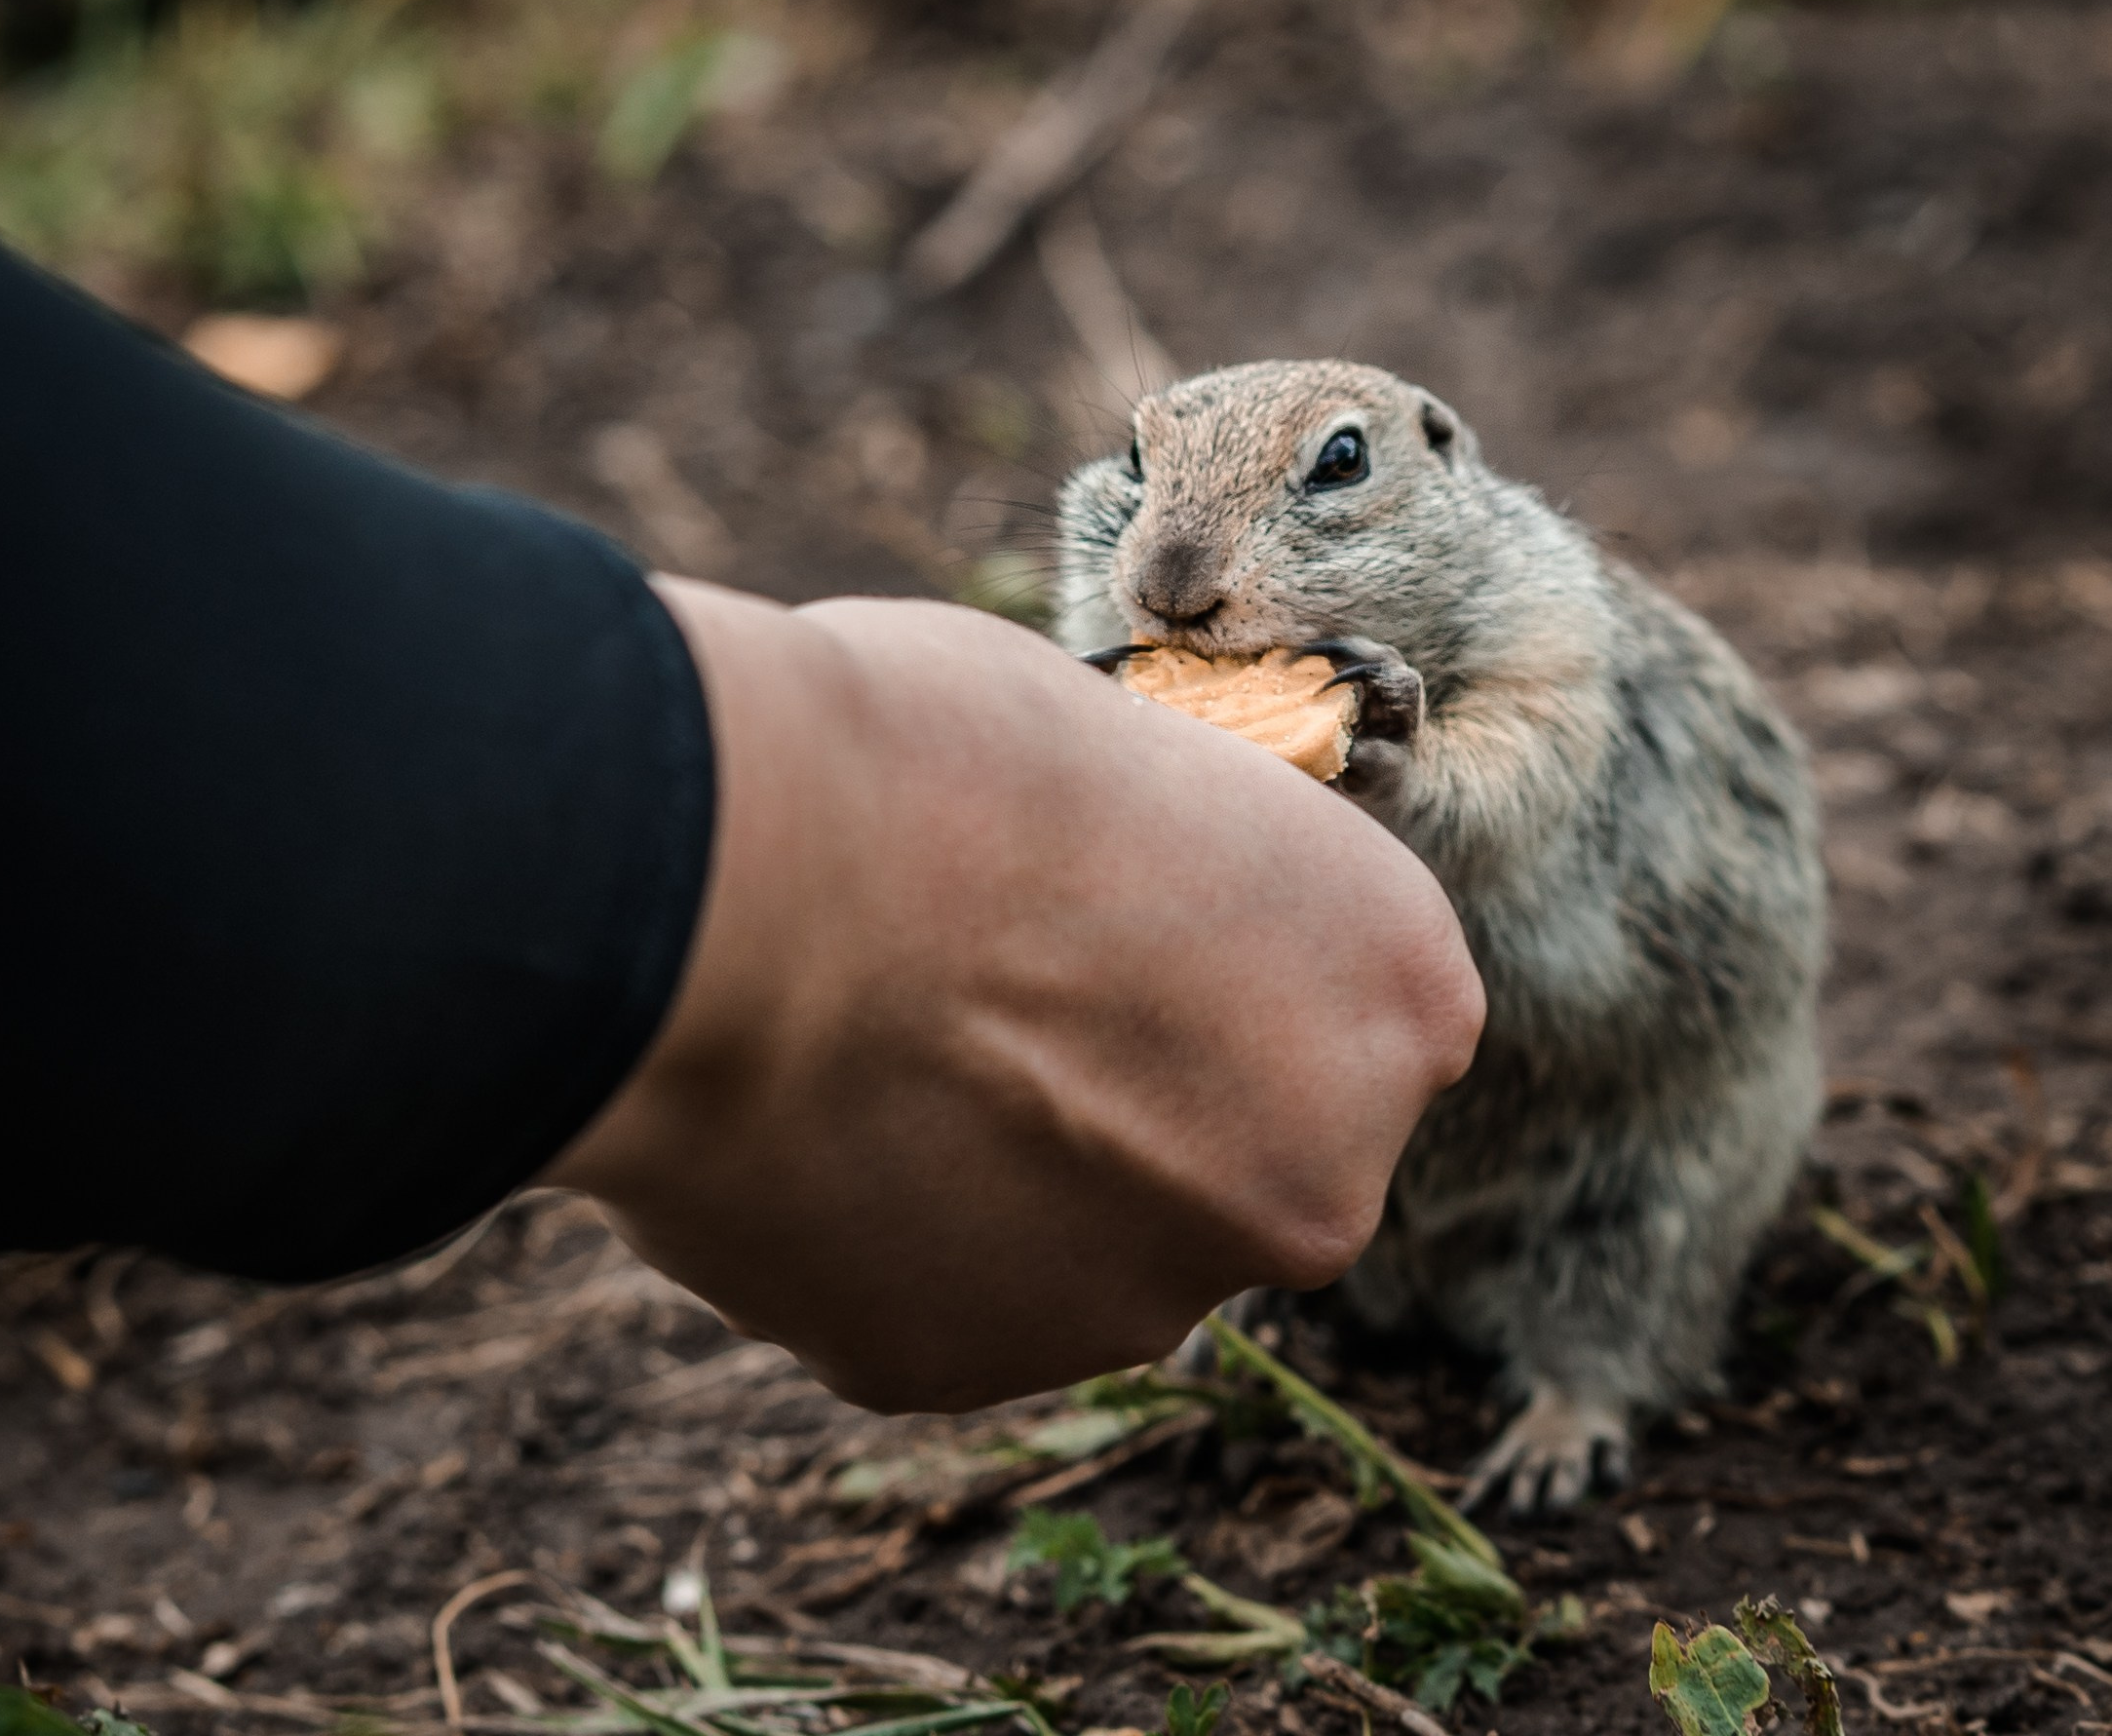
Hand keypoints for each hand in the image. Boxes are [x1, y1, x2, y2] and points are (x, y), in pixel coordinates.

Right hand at [543, 584, 1481, 1412]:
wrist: (726, 880)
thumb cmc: (927, 753)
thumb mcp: (1121, 755)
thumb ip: (1169, 878)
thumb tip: (1111, 903)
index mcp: (1393, 996)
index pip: (1344, 1003)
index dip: (1221, 955)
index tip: (1115, 916)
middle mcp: (1311, 1185)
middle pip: (1232, 1150)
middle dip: (1130, 1092)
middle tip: (982, 992)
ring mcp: (1135, 1300)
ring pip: (1081, 1238)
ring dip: (1002, 1170)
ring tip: (865, 1042)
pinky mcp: (955, 1367)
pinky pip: (931, 1291)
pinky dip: (875, 1226)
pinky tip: (801, 1113)